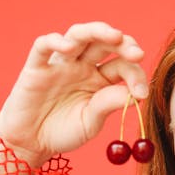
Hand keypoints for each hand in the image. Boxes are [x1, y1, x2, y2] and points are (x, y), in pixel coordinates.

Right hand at [0, 22, 147, 167]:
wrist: (32, 143)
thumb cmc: (63, 131)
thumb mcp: (91, 123)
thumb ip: (108, 105)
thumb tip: (134, 95)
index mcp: (101, 78)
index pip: (123, 66)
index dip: (136, 75)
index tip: (142, 93)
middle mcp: (83, 65)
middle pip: (104, 43)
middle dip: (124, 44)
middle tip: (137, 54)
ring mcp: (61, 63)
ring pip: (78, 36)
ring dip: (97, 32)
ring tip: (114, 36)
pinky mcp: (37, 67)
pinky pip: (43, 46)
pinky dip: (55, 42)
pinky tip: (68, 47)